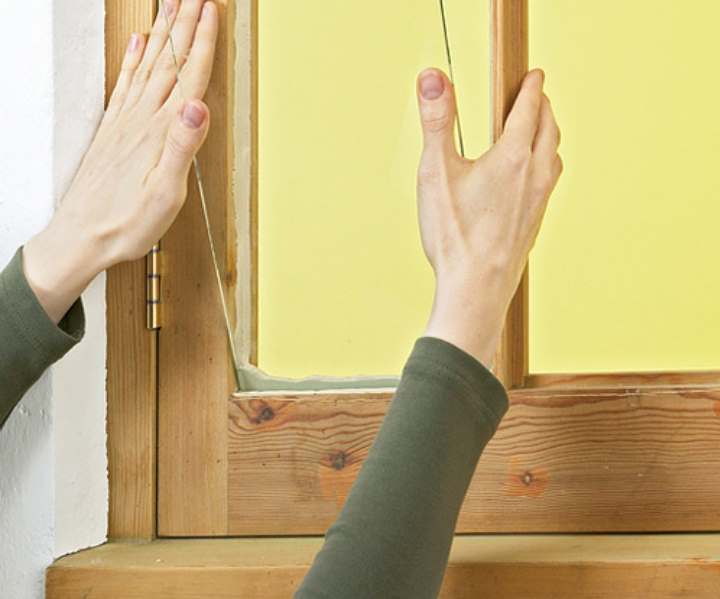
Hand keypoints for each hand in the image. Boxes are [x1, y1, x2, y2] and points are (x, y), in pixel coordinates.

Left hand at [23, 0, 217, 322]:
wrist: (81, 238)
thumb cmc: (125, 223)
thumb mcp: (165, 194)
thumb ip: (181, 147)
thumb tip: (198, 104)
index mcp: (160, 131)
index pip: (188, 76)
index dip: (203, 42)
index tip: (213, 10)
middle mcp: (141, 119)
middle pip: (169, 62)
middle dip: (186, 26)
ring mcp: (124, 122)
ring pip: (148, 66)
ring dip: (162, 35)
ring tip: (172, 7)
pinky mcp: (113, 131)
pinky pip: (125, 84)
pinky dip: (133, 59)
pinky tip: (137, 44)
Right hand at [416, 68, 561, 367]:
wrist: (476, 289)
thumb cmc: (455, 236)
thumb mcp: (436, 172)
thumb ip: (436, 121)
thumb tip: (433, 76)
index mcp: (513, 157)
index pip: (529, 110)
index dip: (531, 88)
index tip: (534, 76)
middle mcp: (534, 176)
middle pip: (549, 130)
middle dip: (544, 108)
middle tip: (537, 98)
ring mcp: (539, 202)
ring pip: (554, 158)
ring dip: (548, 137)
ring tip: (538, 133)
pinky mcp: (534, 223)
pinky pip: (548, 183)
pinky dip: (545, 165)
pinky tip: (529, 180)